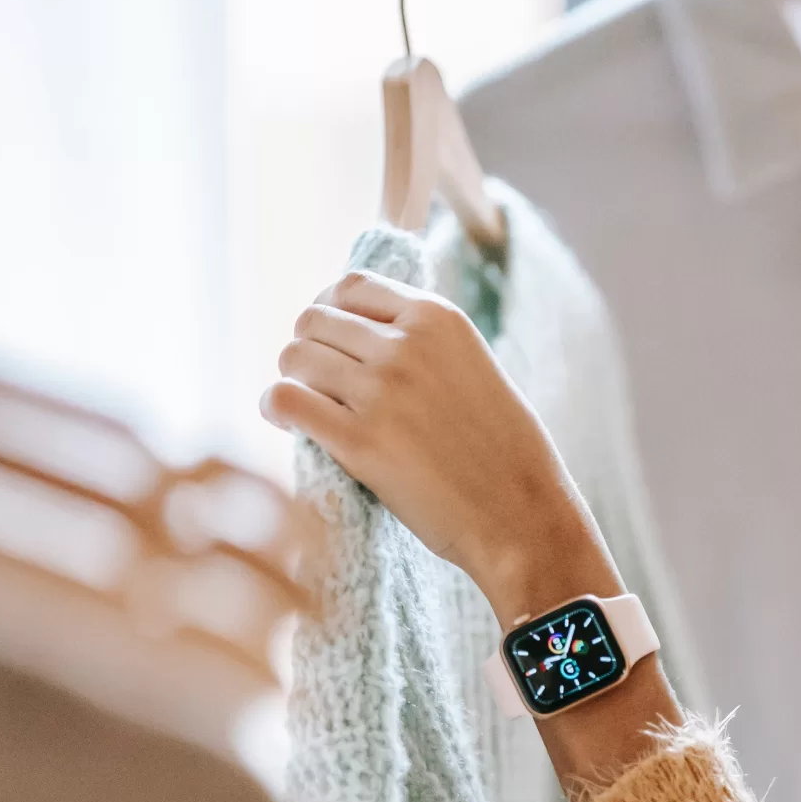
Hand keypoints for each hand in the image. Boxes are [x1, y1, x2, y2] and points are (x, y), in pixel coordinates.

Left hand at [262, 270, 600, 614]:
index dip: (330, 312)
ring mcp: (381, 391)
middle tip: (317, 384)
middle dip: (308, 349)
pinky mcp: (360, 441)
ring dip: (293, 380)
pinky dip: (277, 408)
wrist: (523, 515)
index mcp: (438, 318)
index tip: (331, 342)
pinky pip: (287, 401)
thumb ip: (424, 343)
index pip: (351, 286)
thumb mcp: (474, 368)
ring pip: (294, 357)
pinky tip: (288, 423)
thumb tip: (360, 335)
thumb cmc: (505, 453)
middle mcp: (406, 345)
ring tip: (307, 407)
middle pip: (312, 319)